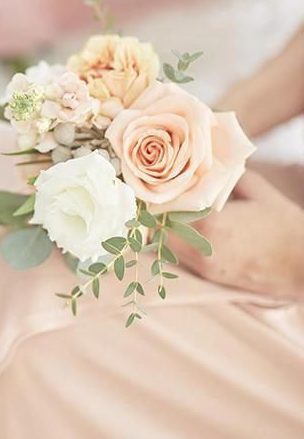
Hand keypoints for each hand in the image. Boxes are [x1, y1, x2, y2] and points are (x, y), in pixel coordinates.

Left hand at [169, 171, 303, 298]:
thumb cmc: (283, 224)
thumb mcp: (255, 189)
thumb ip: (226, 175)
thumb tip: (207, 162)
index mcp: (210, 223)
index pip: (165, 208)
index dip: (157, 195)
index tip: (155, 182)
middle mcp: (201, 248)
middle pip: (158, 228)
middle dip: (157, 212)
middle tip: (160, 195)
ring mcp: (204, 266)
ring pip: (166, 245)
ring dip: (165, 227)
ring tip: (172, 210)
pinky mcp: (211, 276)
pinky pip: (181, 256)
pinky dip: (177, 241)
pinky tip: (186, 228)